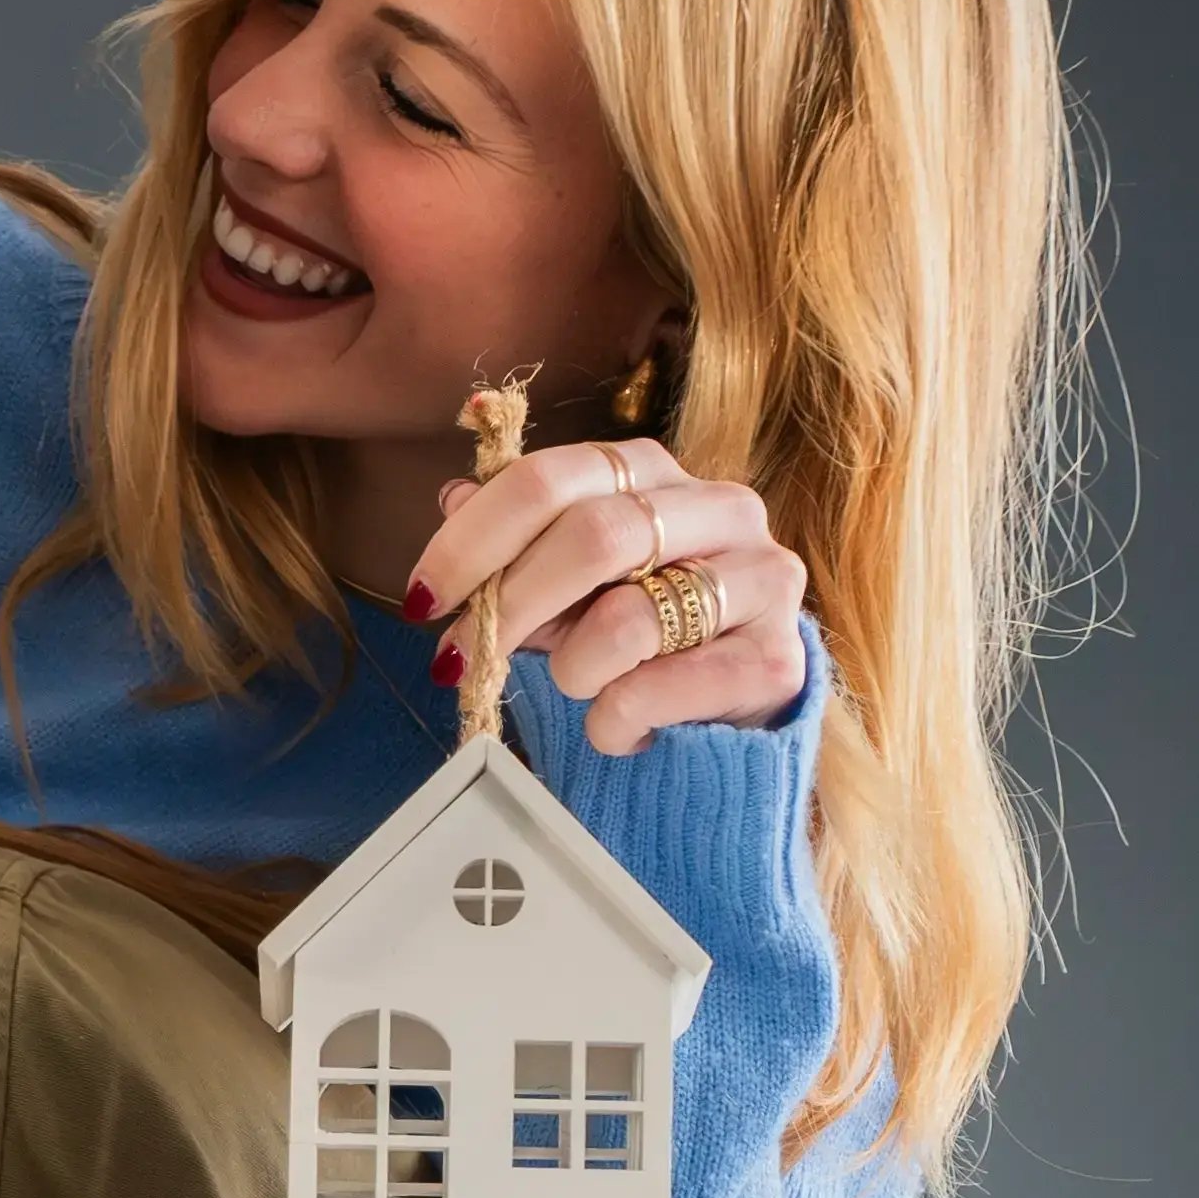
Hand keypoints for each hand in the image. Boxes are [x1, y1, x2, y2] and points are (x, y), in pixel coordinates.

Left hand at [403, 438, 811, 756]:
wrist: (731, 705)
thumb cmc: (634, 630)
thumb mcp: (565, 581)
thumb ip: (515, 539)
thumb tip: (453, 500)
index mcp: (655, 471)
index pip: (551, 478)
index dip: (472, 539)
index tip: (423, 597)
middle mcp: (722, 507)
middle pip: (592, 538)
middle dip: (509, 607)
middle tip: (460, 661)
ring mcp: (762, 579)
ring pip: (627, 620)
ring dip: (572, 670)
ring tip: (579, 687)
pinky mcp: (776, 660)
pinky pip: (658, 692)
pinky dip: (614, 720)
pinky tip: (620, 725)